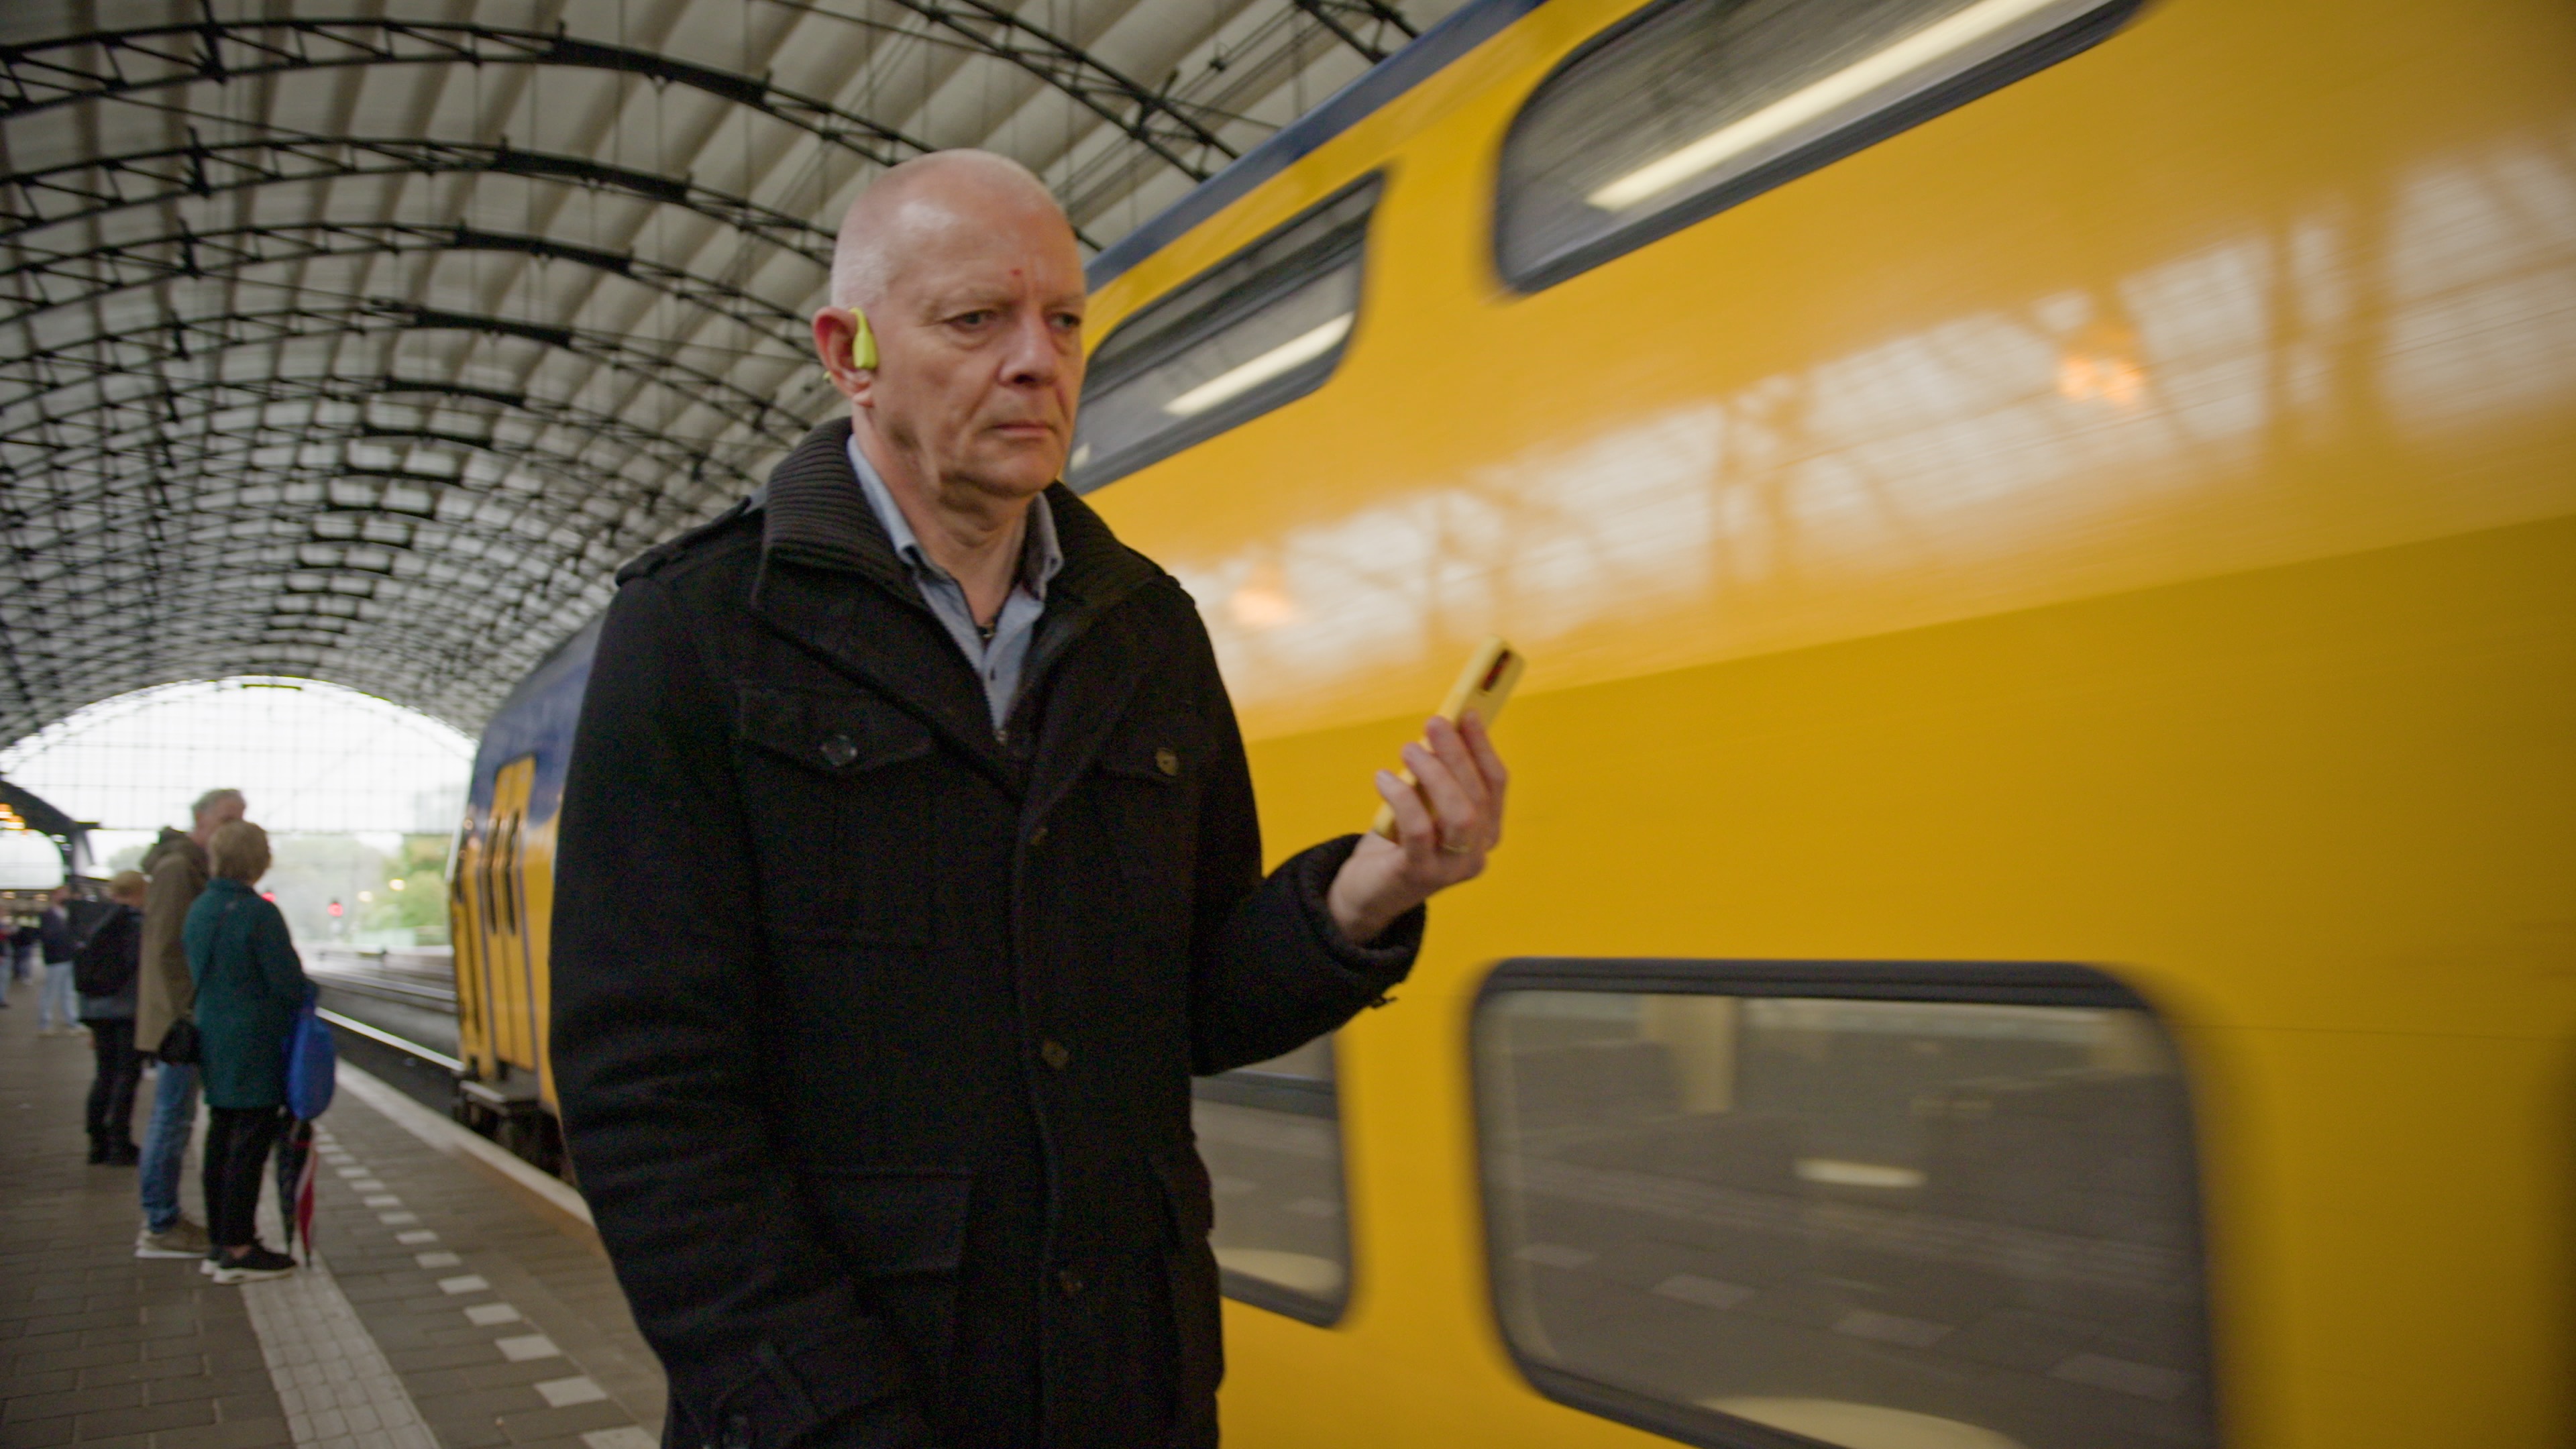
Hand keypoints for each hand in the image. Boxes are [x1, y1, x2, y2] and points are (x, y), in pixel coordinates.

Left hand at [1325, 712, 1508, 944]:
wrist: (1367, 893)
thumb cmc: (1398, 842)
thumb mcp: (1424, 805)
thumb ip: (1437, 778)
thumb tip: (1442, 731)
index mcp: (1485, 832)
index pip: (1496, 784)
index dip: (1483, 747)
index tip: (1468, 713)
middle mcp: (1476, 853)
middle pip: (1478, 796)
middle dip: (1458, 753)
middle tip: (1435, 723)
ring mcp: (1451, 868)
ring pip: (1460, 815)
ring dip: (1436, 774)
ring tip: (1409, 750)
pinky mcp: (1419, 874)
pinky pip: (1420, 831)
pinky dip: (1403, 798)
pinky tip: (1383, 779)